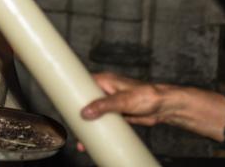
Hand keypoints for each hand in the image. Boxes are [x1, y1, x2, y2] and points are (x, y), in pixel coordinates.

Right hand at [81, 72, 224, 142]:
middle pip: (85, 103)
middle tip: (71, 128)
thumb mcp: (123, 100)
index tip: (60, 101)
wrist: (164, 107)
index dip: (70, 91)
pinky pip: (104, 124)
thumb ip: (104, 105)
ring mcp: (111, 104)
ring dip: (87, 127)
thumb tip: (85, 112)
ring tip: (82, 142)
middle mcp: (105, 91)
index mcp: (104, 81)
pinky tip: (94, 141)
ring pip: (94, 115)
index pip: (81, 84)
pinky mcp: (118, 116)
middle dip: (77, 116)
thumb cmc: (147, 95)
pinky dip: (98, 132)